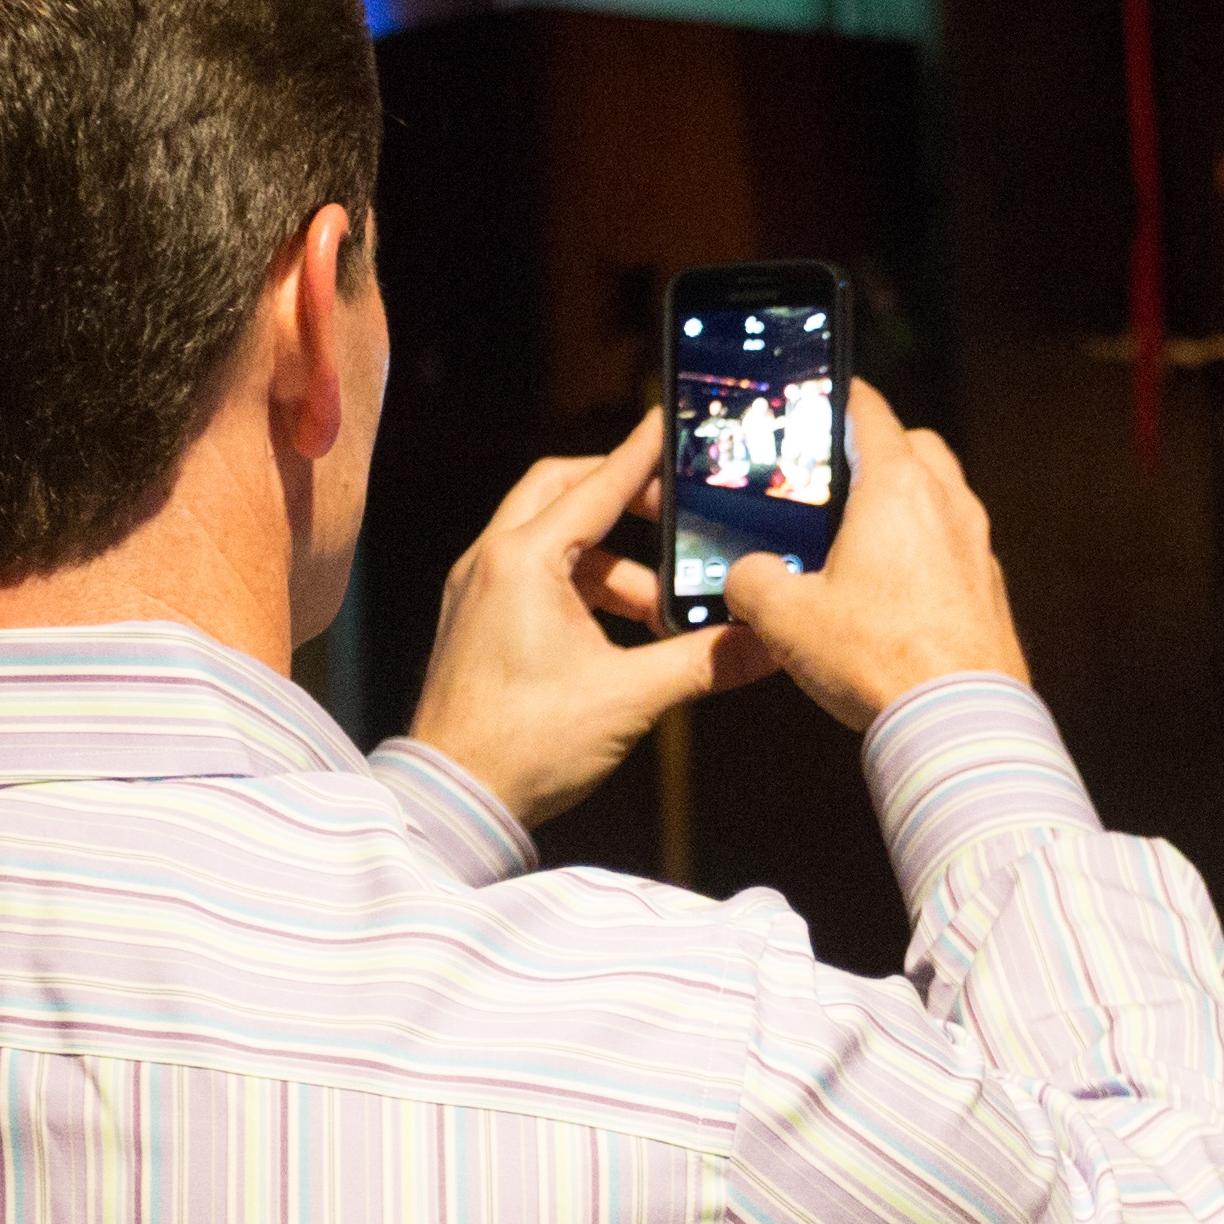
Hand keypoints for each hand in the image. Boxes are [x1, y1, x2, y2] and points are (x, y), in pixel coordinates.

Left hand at [414, 411, 772, 824]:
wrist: (455, 801)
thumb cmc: (526, 745)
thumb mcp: (629, 698)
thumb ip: (703, 661)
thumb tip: (768, 644)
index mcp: (523, 561)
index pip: (597, 484)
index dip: (642, 454)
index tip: (670, 423)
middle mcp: (491, 562)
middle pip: (563, 493)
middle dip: (622, 499)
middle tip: (676, 517)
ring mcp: (478, 591)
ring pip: (555, 544)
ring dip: (615, 565)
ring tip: (665, 613)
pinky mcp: (478, 622)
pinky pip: (538, 579)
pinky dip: (586, 591)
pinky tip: (627, 633)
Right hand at [722, 383, 1030, 733]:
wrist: (960, 719)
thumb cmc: (877, 658)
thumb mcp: (786, 619)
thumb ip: (753, 583)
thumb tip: (748, 578)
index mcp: (898, 487)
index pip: (870, 411)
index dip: (840, 396)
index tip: (820, 395)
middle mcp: (947, 503)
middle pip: (916, 446)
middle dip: (879, 450)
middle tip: (837, 477)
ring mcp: (978, 545)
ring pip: (942, 496)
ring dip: (907, 503)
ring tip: (860, 539)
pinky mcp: (991, 588)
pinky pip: (957, 548)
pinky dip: (928, 552)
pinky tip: (895, 591)